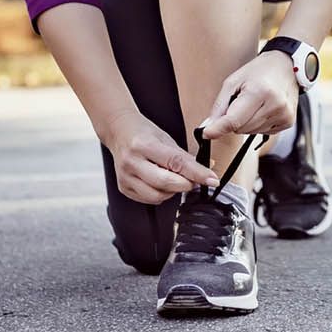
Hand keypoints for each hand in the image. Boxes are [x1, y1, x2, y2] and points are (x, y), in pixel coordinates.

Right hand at [101, 109, 219, 204]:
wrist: (119, 132)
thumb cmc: (144, 133)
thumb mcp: (166, 139)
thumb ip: (185, 157)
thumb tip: (208, 172)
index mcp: (144, 145)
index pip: (176, 162)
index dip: (197, 173)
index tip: (212, 180)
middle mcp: (132, 162)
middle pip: (166, 183)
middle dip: (186, 184)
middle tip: (194, 180)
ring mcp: (125, 177)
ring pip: (158, 196)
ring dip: (173, 191)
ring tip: (174, 178)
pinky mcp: (123, 188)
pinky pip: (149, 199)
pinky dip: (161, 194)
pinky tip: (160, 182)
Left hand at [199, 51, 299, 139]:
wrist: (287, 65)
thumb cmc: (258, 71)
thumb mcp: (234, 81)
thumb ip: (220, 105)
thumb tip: (209, 127)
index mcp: (259, 91)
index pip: (234, 120)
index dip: (218, 128)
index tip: (206, 134)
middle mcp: (275, 105)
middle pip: (241, 128)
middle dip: (234, 120)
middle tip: (240, 103)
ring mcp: (284, 115)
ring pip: (251, 132)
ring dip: (246, 122)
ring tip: (254, 104)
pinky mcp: (289, 122)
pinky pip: (263, 132)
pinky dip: (258, 123)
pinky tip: (264, 109)